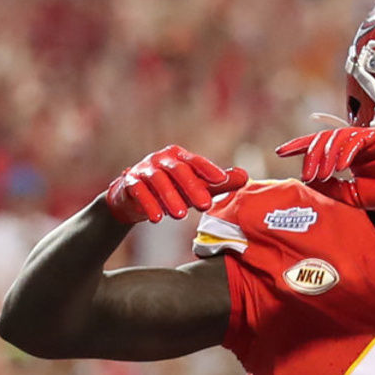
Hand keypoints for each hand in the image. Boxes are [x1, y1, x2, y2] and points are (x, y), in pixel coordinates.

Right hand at [106, 144, 247, 223]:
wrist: (133, 199)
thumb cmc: (171, 189)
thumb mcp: (195, 186)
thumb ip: (218, 183)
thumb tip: (245, 176)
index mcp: (179, 156)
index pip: (196, 161)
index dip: (208, 169)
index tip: (222, 179)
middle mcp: (161, 159)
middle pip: (178, 170)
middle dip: (192, 187)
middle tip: (205, 205)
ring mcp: (144, 169)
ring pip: (157, 180)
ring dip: (170, 198)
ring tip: (181, 215)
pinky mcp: (130, 183)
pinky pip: (139, 191)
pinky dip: (148, 204)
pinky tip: (157, 218)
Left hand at [275, 127, 374, 216]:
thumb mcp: (354, 196)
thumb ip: (332, 188)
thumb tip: (309, 183)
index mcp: (351, 154)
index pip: (321, 144)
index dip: (300, 146)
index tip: (282, 151)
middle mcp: (359, 142)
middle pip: (326, 138)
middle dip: (312, 154)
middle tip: (308, 173)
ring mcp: (371, 137)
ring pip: (340, 136)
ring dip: (328, 155)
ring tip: (323, 173)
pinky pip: (359, 138)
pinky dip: (347, 151)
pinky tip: (341, 167)